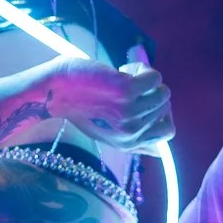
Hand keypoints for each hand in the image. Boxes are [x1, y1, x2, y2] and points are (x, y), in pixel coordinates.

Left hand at [40, 51, 173, 152]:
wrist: (55, 91)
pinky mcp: (127, 91)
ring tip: (126, 76)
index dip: (163, 113)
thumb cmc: (80, 107)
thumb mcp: (108, 133)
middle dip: (151, 92)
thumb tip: (159, 153)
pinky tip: (124, 69)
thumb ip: (135, 143)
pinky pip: (155, 78)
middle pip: (165, 108)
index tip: (147, 101)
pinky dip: (143, 69)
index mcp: (129, 144)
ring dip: (148, 79)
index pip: (168, 132)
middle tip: (128, 85)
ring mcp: (130, 112)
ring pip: (163, 92)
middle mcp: (131, 132)